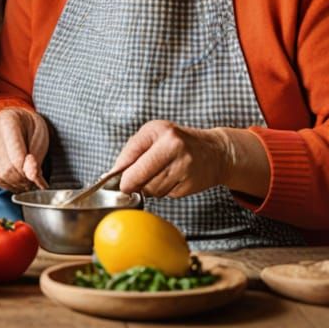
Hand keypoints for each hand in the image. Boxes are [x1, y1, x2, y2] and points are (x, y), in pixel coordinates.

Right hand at [0, 107, 49, 191]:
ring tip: (27, 177)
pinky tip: (17, 177)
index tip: (39, 175)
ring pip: (0, 176)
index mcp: (7, 122)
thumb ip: (37, 154)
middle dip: (24, 179)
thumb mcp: (41, 134)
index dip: (29, 172)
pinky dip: (8, 182)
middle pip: (7, 170)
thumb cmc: (30, 126)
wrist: (14, 118)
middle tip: (35, 178)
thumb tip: (32, 175)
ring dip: (17, 183)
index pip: (16, 159)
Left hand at [114, 119, 234, 197]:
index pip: (130, 159)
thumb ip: (132, 152)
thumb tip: (114, 174)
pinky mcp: (189, 184)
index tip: (117, 181)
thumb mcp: (154, 135)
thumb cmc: (179, 142)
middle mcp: (173, 147)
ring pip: (151, 190)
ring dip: (148, 188)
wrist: (214, 152)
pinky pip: (165, 195)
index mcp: (160, 132)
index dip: (120, 174)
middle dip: (132, 184)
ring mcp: (183, 167)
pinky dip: (163, 191)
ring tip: (158, 175)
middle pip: (139, 178)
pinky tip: (171, 179)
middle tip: (131, 184)